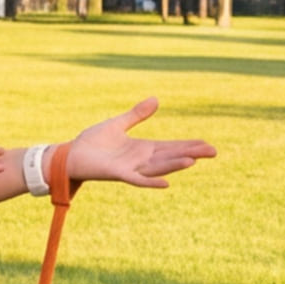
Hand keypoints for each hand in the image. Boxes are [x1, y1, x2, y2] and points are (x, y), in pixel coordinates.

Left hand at [47, 98, 215, 194]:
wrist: (71, 155)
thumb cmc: (93, 142)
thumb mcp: (118, 123)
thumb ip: (137, 114)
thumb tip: (156, 100)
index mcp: (143, 148)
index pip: (171, 147)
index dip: (188, 145)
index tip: (207, 145)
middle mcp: (141, 160)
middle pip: (171, 157)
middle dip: (191, 154)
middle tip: (213, 152)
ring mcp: (131, 168)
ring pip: (158, 168)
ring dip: (175, 165)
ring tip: (193, 161)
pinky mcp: (118, 174)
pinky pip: (138, 180)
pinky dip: (151, 182)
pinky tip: (166, 183)